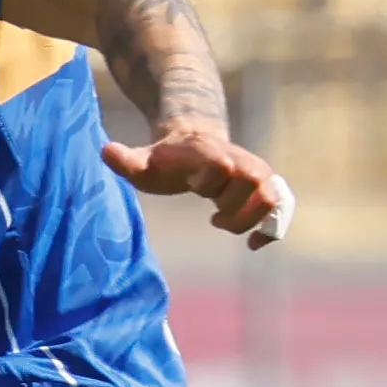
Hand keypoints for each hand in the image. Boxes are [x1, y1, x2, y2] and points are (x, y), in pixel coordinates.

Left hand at [102, 131, 292, 249]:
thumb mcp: (144, 160)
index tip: (195, 189)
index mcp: (211, 153)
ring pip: (271, 199)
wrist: (197, 141)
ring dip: (248, 220)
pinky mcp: (267, 189)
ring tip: (221, 222)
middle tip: (213, 214)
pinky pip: (281, 211)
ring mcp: (259, 175)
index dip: (211, 180)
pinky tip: (251, 245)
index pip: (222, 164)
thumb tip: (105, 151)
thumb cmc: (168, 159)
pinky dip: (270, 230)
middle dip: (232, 206)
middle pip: (253, 184)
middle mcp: (242, 160)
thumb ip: (127, 160)